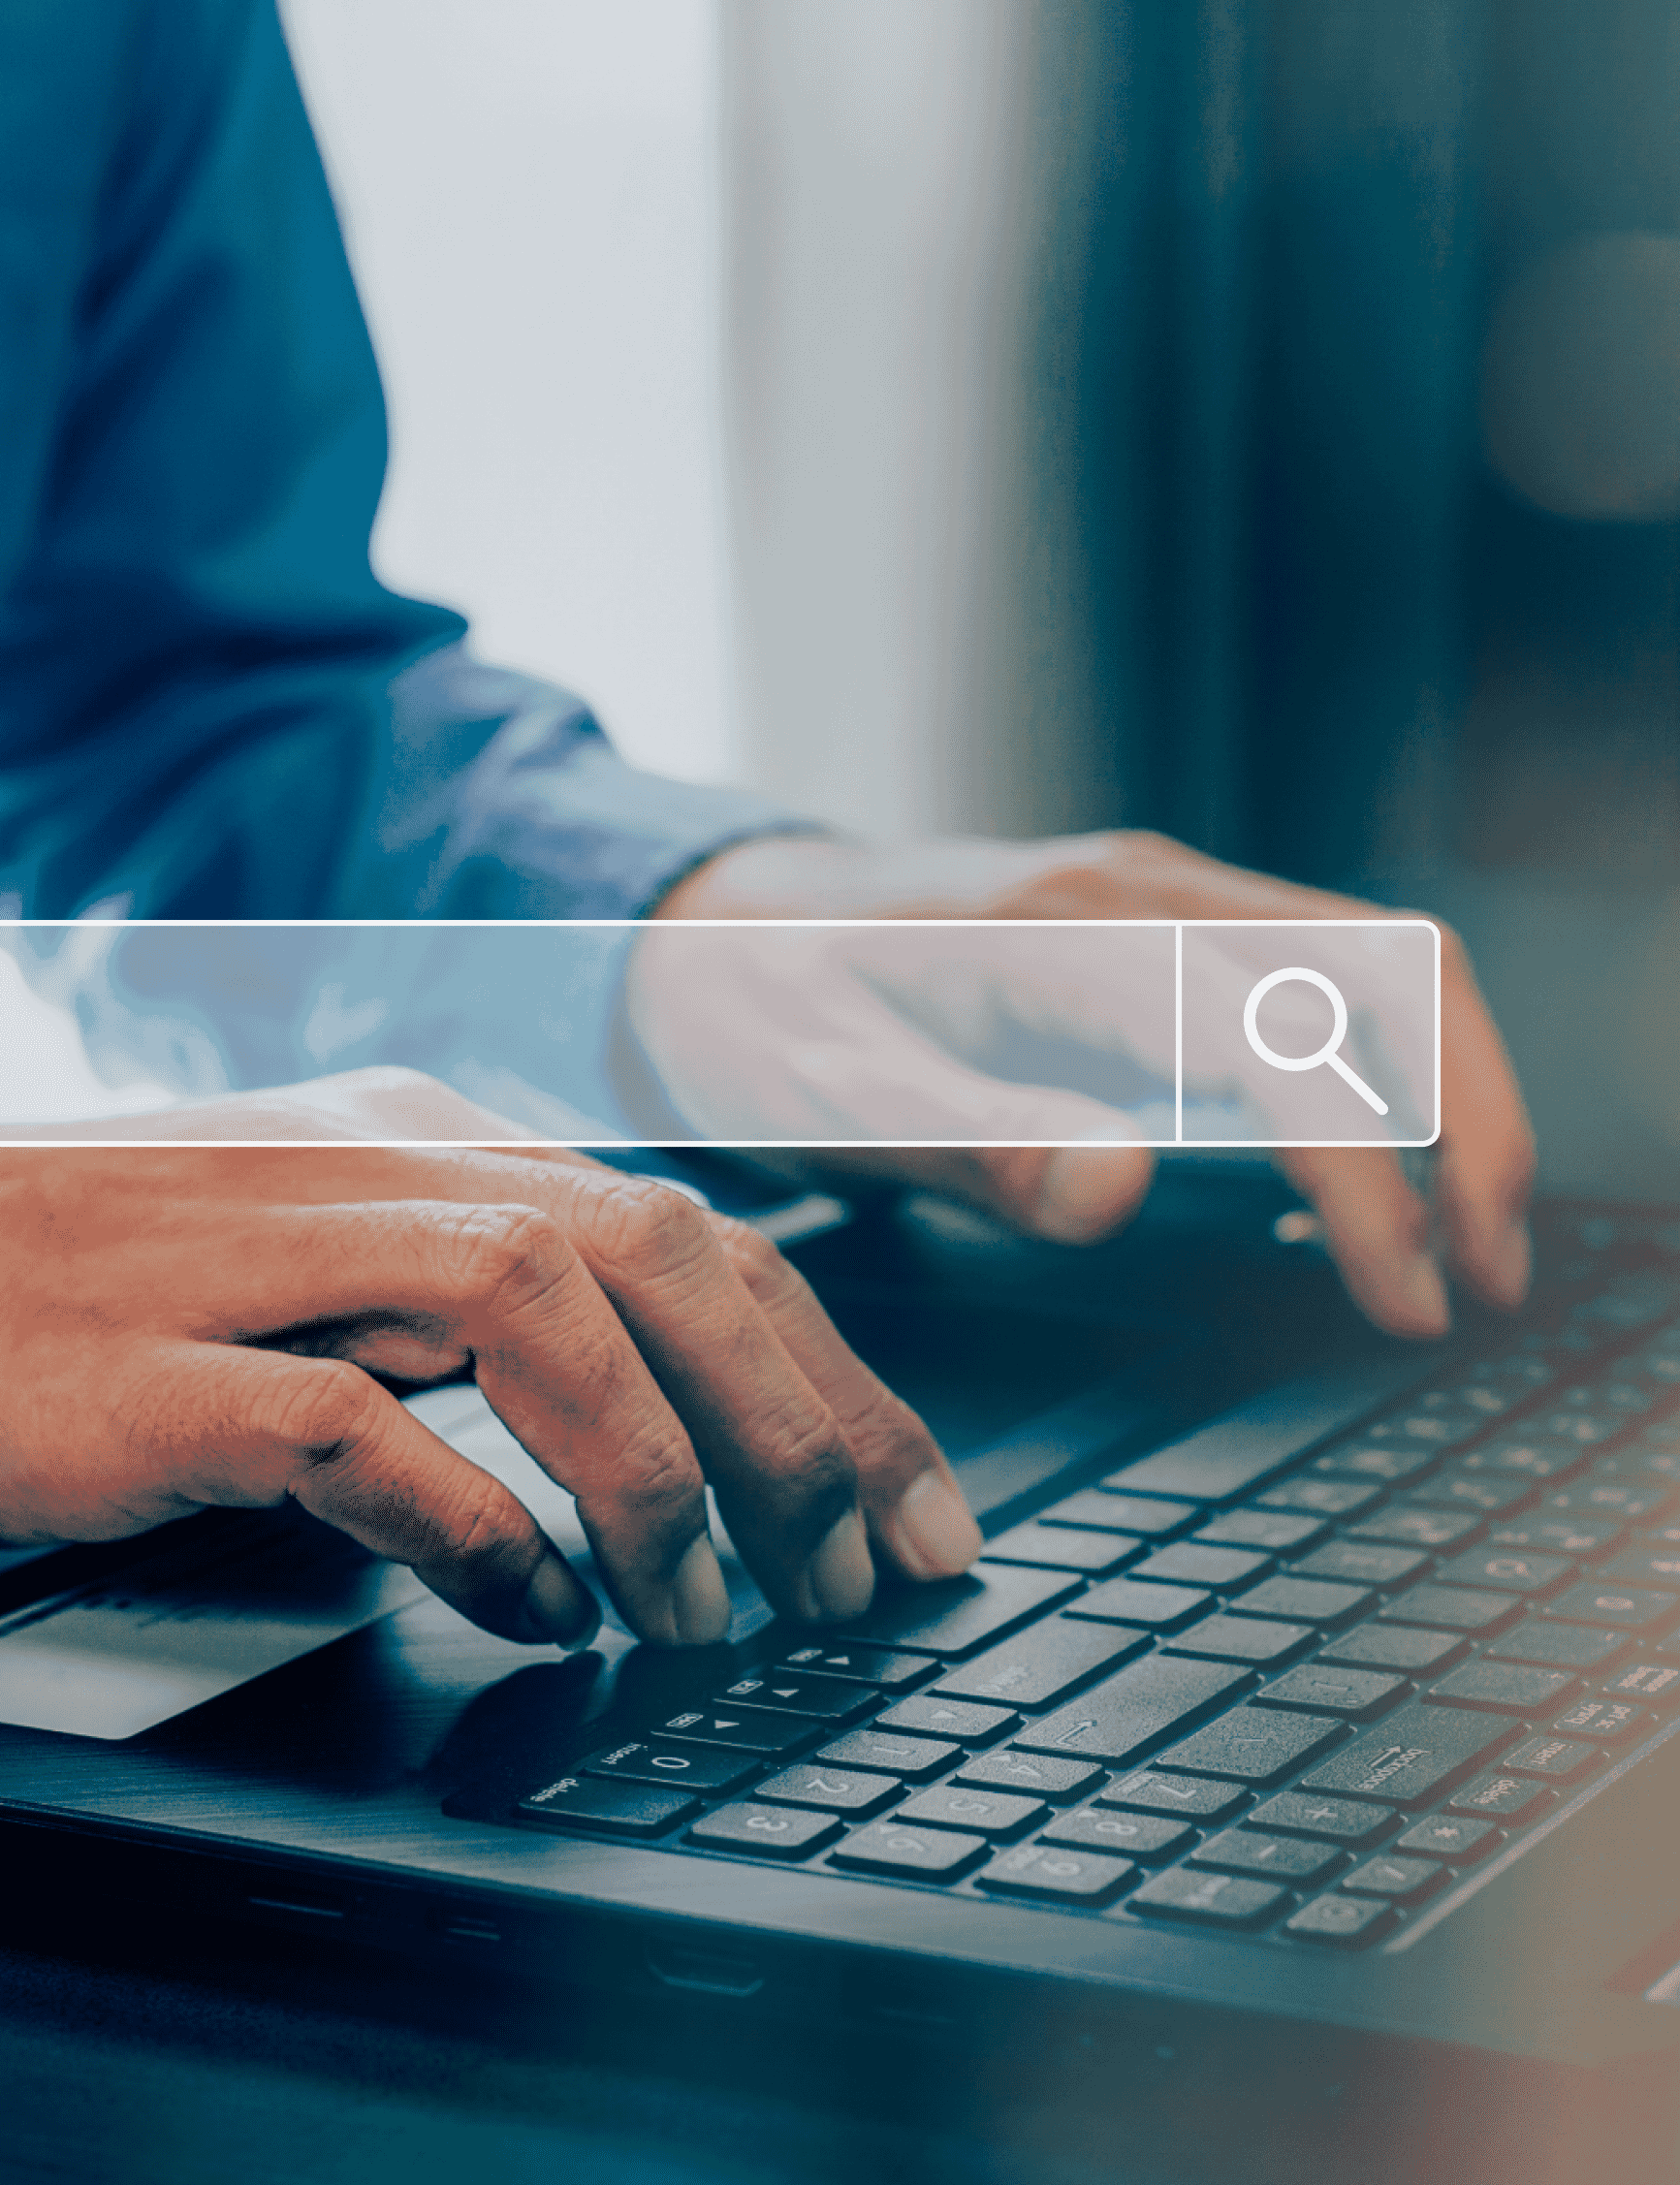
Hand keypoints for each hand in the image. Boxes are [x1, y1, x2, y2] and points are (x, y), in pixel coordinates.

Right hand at [0, 1067, 983, 1649]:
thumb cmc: (63, 1279)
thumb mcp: (297, 1246)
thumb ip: (450, 1304)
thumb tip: (621, 1442)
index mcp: (414, 1135)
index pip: (684, 1230)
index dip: (829, 1372)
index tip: (909, 1504)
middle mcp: (363, 1166)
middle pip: (654, 1252)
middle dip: (799, 1422)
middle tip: (860, 1577)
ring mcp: (258, 1255)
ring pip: (540, 1307)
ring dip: (661, 1471)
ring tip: (711, 1613)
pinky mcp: (153, 1369)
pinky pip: (359, 1430)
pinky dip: (476, 1520)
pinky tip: (531, 1607)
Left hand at [648, 832, 1535, 1338]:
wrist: (702, 926)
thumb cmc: (754, 1014)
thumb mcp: (828, 1096)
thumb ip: (975, 1142)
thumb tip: (1123, 1189)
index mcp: (1059, 933)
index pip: (1278, 1038)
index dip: (1368, 1172)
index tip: (1402, 1293)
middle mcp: (1131, 890)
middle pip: (1384, 971)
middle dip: (1472, 1122)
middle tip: (1482, 1278)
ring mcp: (1150, 896)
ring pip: (1373, 964)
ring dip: (1453, 1091)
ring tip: (1465, 1242)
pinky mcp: (1148, 929)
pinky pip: (1310, 978)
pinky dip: (1379, 1068)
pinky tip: (1357, 1181)